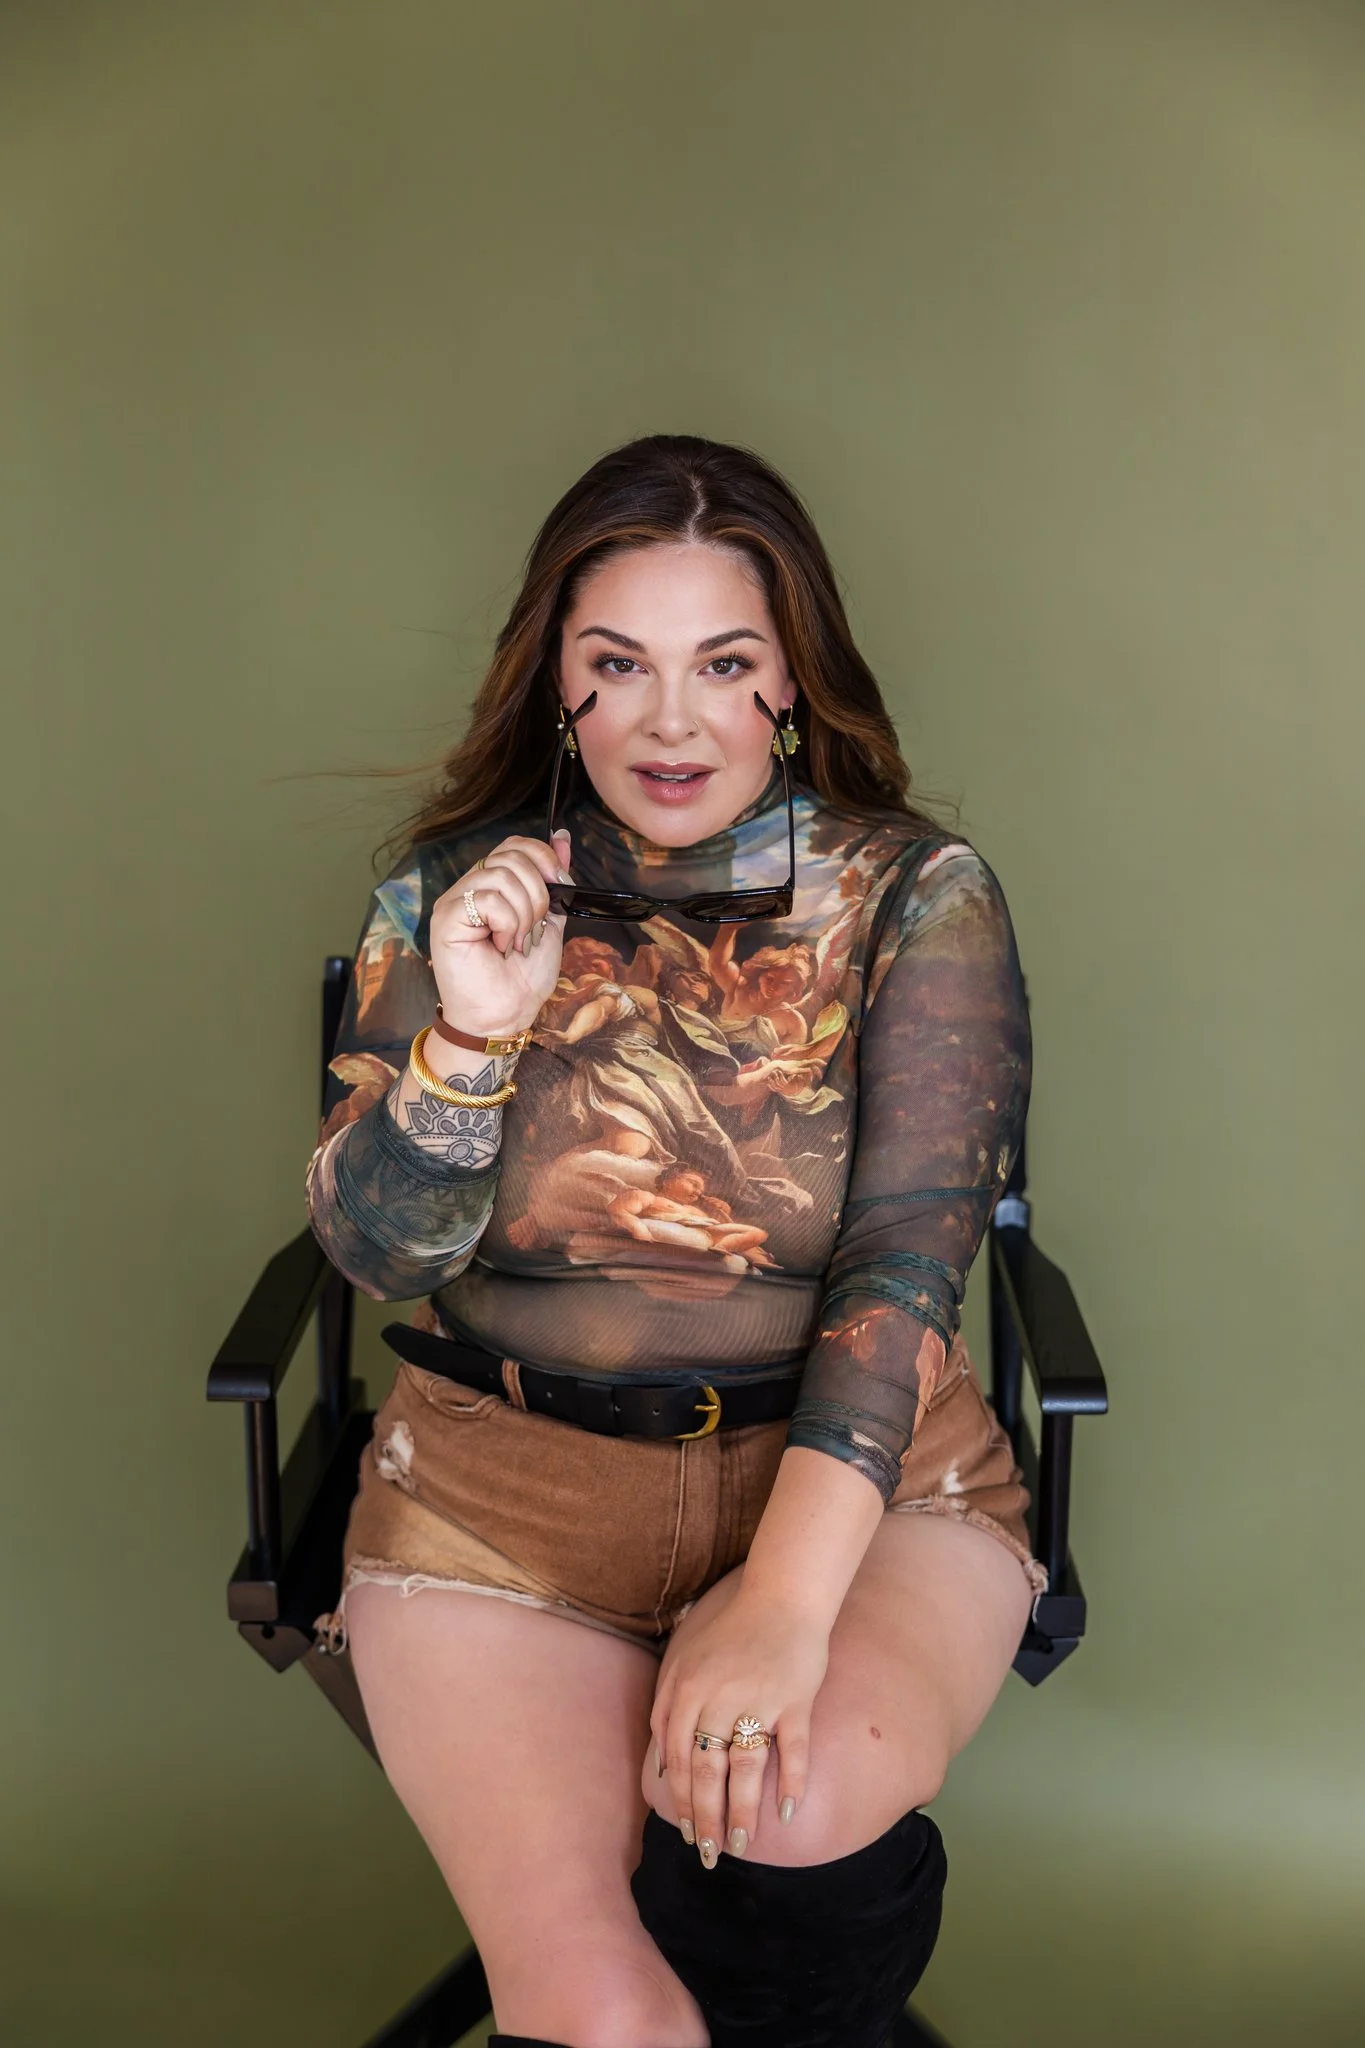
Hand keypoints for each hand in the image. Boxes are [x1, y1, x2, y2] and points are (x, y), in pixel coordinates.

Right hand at [428, 829, 572, 1036]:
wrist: (504, 1016)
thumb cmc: (521, 979)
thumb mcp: (549, 922)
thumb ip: (554, 883)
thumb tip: (562, 837)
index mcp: (491, 886)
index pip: (514, 845)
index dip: (543, 856)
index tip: (559, 885)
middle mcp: (469, 888)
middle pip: (510, 855)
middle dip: (537, 892)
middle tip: (534, 929)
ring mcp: (453, 902)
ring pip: (500, 875)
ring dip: (523, 913)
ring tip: (517, 942)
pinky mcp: (445, 918)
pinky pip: (487, 898)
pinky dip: (507, 923)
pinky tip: (501, 945)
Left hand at [651, 1584, 828, 1866]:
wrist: (783, 1597)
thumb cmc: (732, 1632)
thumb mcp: (684, 1660)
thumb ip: (666, 1705)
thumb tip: (661, 1764)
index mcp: (687, 1690)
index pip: (679, 1760)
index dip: (682, 1801)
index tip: (686, 1833)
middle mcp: (718, 1698)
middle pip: (707, 1771)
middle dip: (705, 1818)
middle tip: (708, 1854)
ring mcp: (759, 1700)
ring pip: (745, 1768)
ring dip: (741, 1811)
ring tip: (739, 1844)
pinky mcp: (795, 1701)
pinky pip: (793, 1750)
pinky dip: (791, 1782)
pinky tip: (786, 1812)